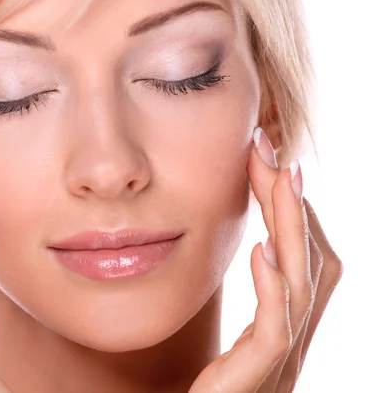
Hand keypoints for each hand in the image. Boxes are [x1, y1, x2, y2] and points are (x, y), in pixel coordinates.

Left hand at [189, 128, 342, 392]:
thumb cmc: (210, 387)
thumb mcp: (230, 333)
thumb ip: (249, 300)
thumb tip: (254, 247)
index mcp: (285, 325)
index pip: (301, 257)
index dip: (292, 208)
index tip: (268, 162)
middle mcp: (293, 339)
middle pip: (310, 261)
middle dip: (292, 203)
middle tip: (271, 151)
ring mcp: (281, 362)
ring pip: (302, 286)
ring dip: (290, 228)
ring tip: (278, 179)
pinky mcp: (257, 379)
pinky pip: (275, 331)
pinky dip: (273, 288)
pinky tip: (261, 251)